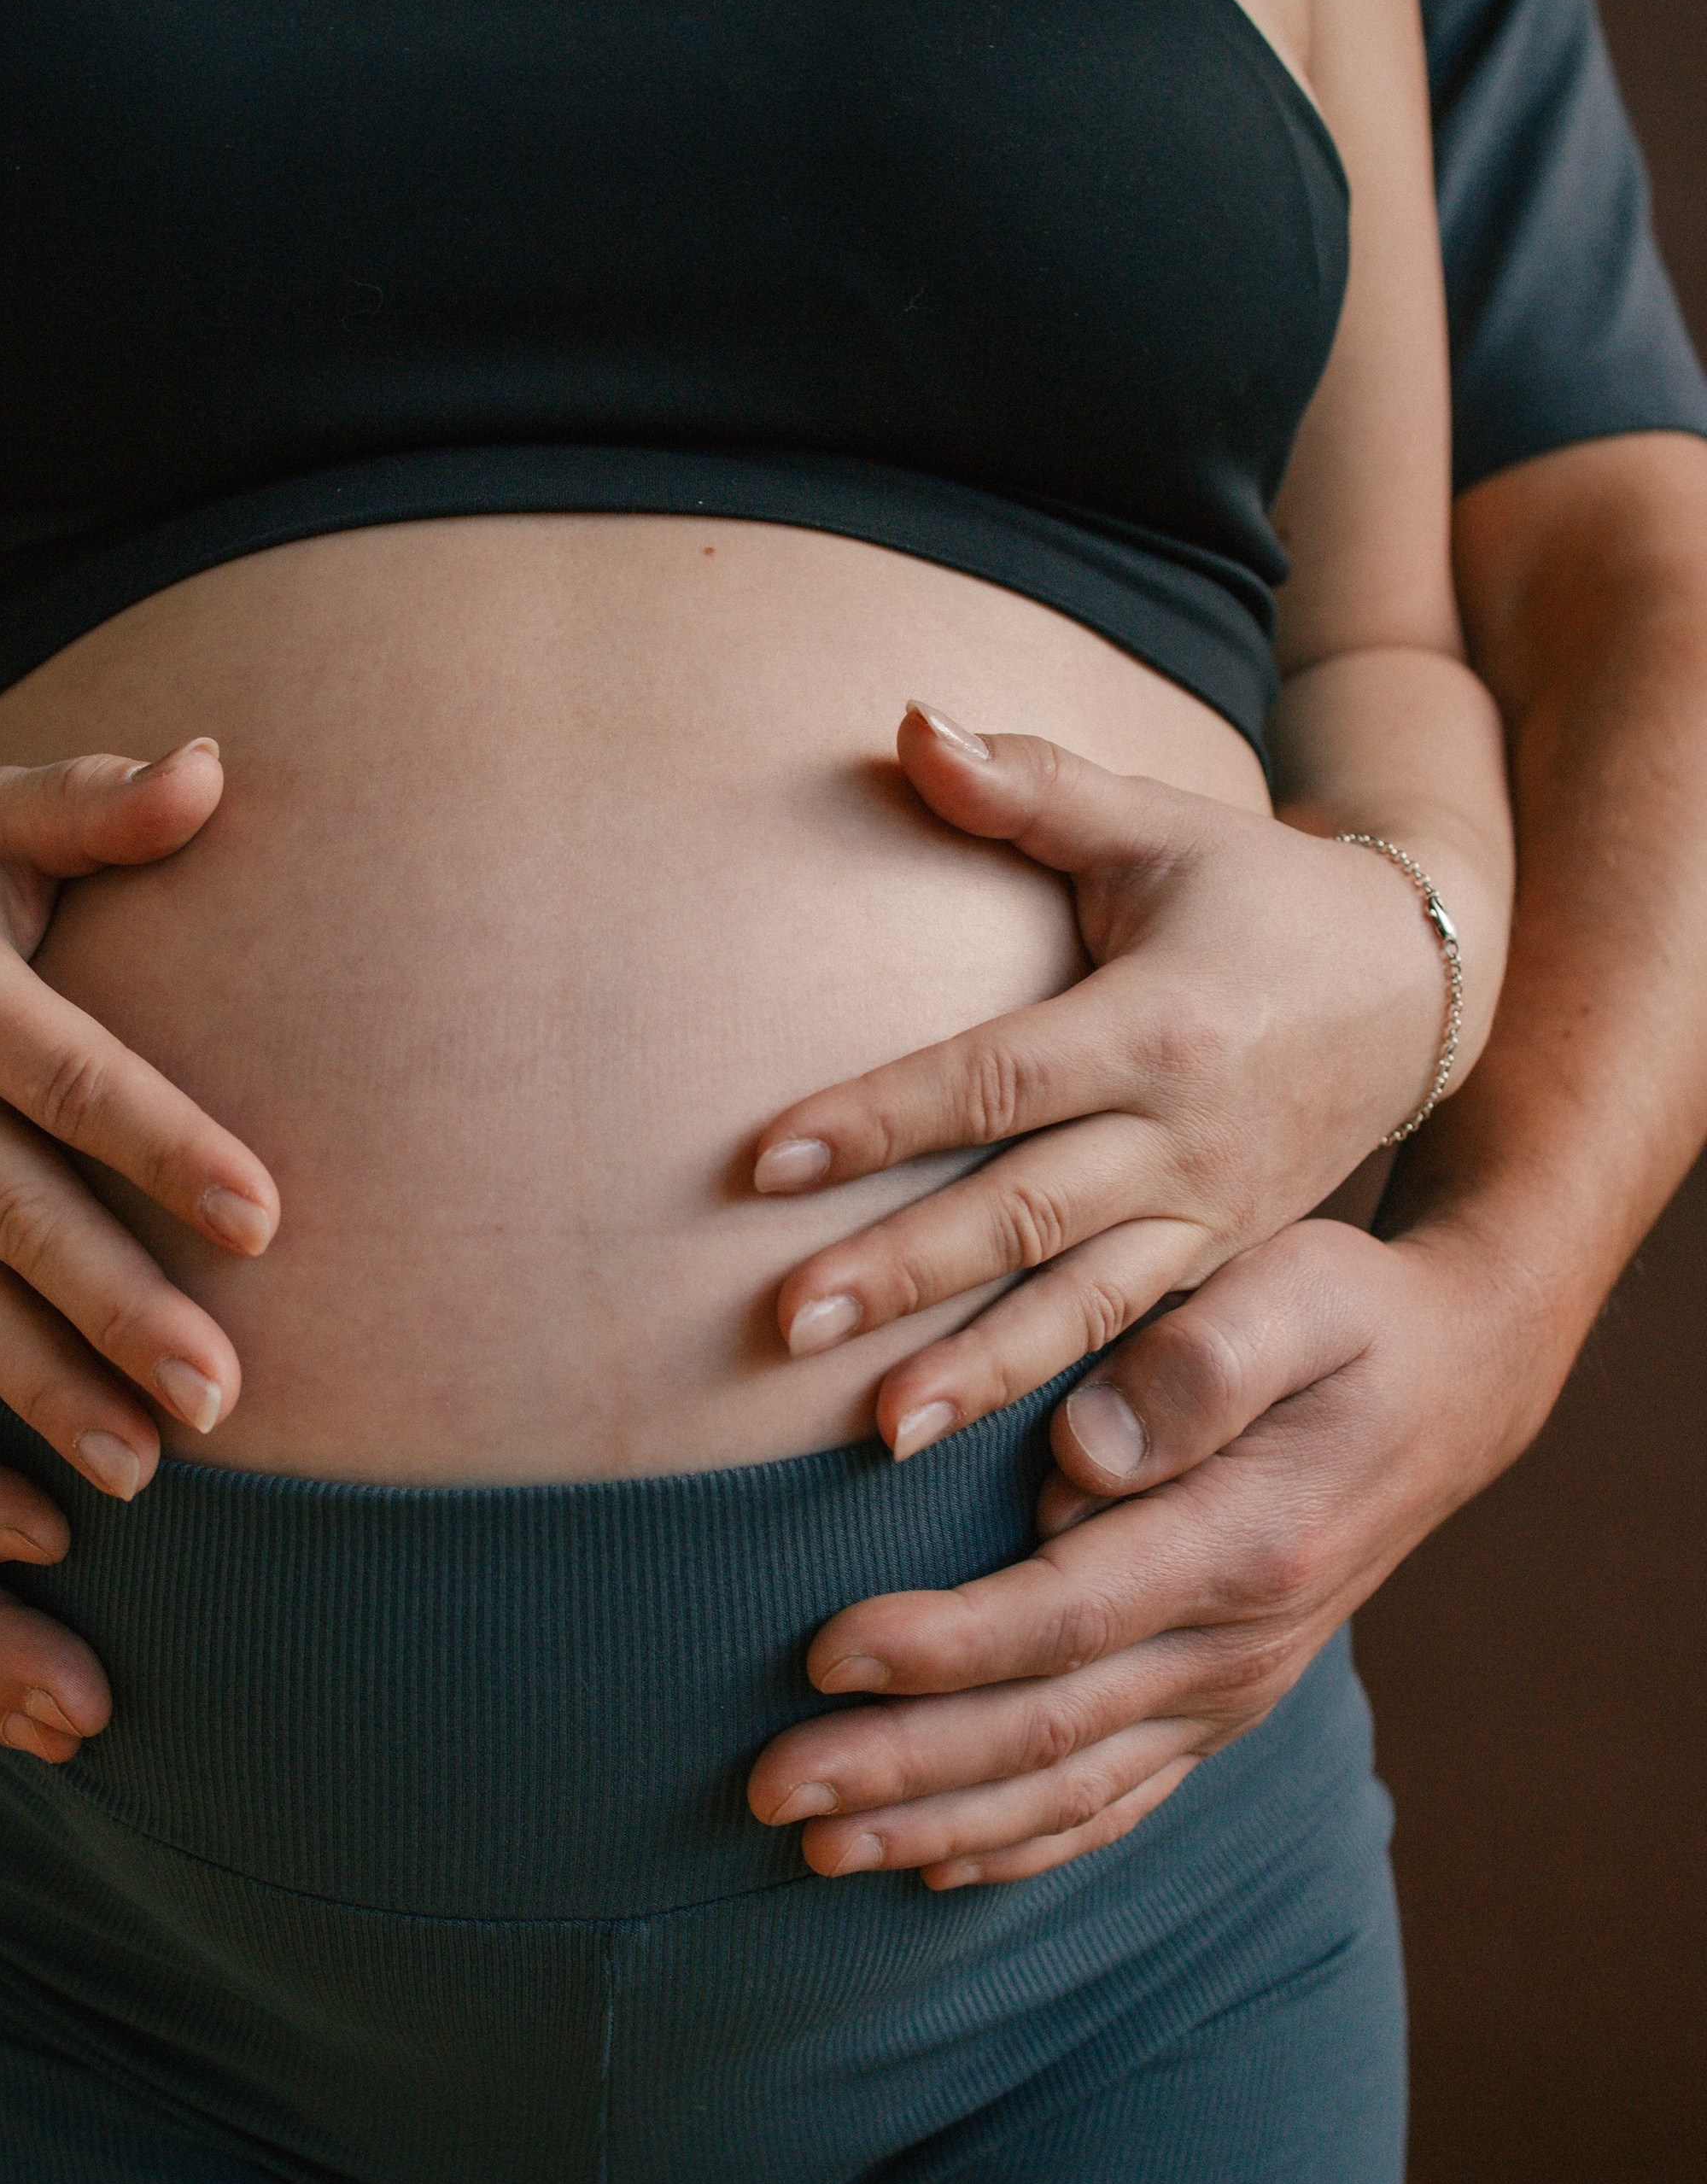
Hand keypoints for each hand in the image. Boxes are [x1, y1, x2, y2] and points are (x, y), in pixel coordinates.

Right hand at [0, 741, 276, 1497]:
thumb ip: (96, 799)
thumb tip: (213, 763)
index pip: (75, 1076)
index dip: (166, 1143)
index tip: (269, 1215)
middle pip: (22, 1217)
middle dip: (120, 1311)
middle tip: (225, 1396)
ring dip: (47, 1394)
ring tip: (146, 1477)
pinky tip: (15, 1521)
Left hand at [746, 1214, 1534, 1882]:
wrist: (1457, 1386)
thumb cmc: (1351, 1316)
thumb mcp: (1297, 1291)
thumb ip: (1196, 1364)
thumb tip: (1080, 1451)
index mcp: (1244, 1544)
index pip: (1064, 1616)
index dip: (941, 1647)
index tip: (823, 1653)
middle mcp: (1238, 1646)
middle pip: (1047, 1729)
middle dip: (901, 1767)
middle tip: (770, 1790)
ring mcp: (1232, 1690)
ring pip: (1071, 1788)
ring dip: (935, 1825)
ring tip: (813, 1847)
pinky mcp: (1218, 1705)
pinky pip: (1119, 1802)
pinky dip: (1024, 1843)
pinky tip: (930, 1864)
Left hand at [752, 707, 1480, 1454]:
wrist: (1418, 986)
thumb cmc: (1255, 894)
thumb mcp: (1159, 825)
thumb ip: (1032, 788)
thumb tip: (911, 724)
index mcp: (1155, 1026)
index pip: (995, 1080)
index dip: (882, 1119)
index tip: (766, 1161)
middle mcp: (1184, 1139)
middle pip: (1024, 1214)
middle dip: (905, 1274)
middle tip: (784, 1328)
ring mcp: (1207, 1218)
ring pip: (1082, 1311)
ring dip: (978, 1374)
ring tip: (879, 1434)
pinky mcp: (1217, 1266)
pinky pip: (1131, 1345)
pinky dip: (1060, 1402)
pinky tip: (981, 1458)